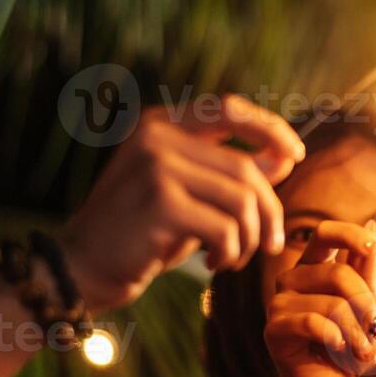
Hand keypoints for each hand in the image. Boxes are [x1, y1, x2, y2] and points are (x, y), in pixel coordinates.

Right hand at [60, 95, 304, 310]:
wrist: (79, 268)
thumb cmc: (140, 232)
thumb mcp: (188, 194)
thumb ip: (229, 171)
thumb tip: (286, 156)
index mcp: (160, 123)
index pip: (230, 108)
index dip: (270, 128)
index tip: (295, 154)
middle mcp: (156, 136)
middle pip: (245, 168)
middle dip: (269, 210)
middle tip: (271, 243)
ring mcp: (156, 166)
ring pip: (242, 200)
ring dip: (250, 238)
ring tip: (234, 258)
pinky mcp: (160, 203)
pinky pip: (226, 227)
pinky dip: (230, 252)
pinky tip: (213, 264)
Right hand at [265, 221, 375, 376]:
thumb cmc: (348, 345)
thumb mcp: (368, 305)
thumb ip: (367, 269)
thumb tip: (373, 226)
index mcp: (312, 267)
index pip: (325, 233)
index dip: (352, 235)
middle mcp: (291, 279)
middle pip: (339, 273)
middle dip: (367, 306)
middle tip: (373, 330)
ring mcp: (278, 302)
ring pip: (333, 304)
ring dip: (358, 333)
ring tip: (361, 351)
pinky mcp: (274, 329)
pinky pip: (314, 323)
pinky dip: (338, 340)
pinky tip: (339, 351)